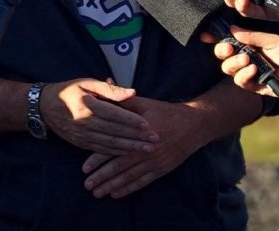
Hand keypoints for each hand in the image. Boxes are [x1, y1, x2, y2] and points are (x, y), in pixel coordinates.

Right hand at [41, 79, 159, 154]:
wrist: (44, 106)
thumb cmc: (69, 90)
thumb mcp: (87, 82)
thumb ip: (110, 88)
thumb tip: (132, 92)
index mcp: (87, 105)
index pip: (114, 114)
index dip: (131, 120)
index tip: (148, 124)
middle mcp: (84, 123)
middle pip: (115, 131)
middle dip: (136, 137)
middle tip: (155, 140)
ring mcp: (82, 135)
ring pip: (110, 144)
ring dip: (130, 148)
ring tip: (147, 150)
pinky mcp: (80, 144)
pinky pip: (101, 150)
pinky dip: (116, 153)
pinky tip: (129, 154)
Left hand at [81, 96, 206, 198]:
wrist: (194, 124)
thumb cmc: (166, 112)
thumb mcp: (144, 103)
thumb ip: (123, 100)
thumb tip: (105, 84)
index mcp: (139, 132)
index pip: (115, 147)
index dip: (98, 158)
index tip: (84, 168)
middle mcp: (146, 149)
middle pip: (120, 166)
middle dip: (102, 177)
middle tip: (87, 185)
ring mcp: (155, 161)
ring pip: (130, 177)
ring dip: (112, 186)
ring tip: (98, 193)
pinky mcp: (162, 169)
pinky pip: (143, 182)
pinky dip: (129, 189)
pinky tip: (117, 194)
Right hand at [203, 26, 278, 103]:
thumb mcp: (273, 39)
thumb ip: (251, 35)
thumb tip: (231, 29)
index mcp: (251, 42)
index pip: (229, 39)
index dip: (216, 37)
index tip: (207, 35)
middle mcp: (247, 56)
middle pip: (223, 54)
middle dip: (222, 50)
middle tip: (229, 48)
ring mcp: (250, 71)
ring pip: (228, 68)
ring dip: (234, 63)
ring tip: (246, 60)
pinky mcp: (255, 86)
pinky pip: (240, 81)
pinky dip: (244, 75)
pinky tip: (253, 70)